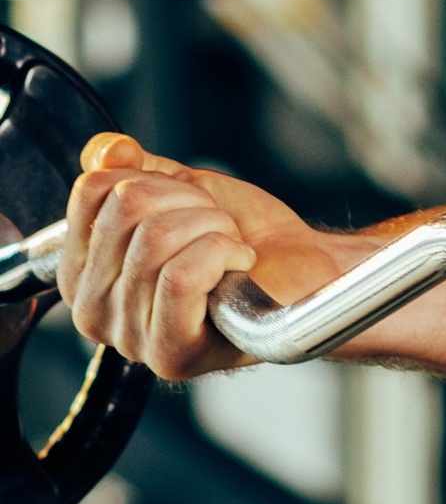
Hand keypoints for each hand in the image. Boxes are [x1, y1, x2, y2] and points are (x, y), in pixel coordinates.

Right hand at [60, 134, 336, 378]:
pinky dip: (224, 253)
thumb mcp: (180, 188)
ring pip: (156, 239)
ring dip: (213, 226)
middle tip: (218, 227)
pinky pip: (181, 276)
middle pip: (126, 207)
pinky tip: (239, 266)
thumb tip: (110, 150)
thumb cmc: (244, 234)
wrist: (303, 267)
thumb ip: (133, 167)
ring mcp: (128, 338)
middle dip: (190, 200)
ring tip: (230, 248)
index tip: (186, 204)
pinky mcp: (169, 353)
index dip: (155, 178)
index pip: (93, 189)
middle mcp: (92, 310)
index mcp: (84, 270)